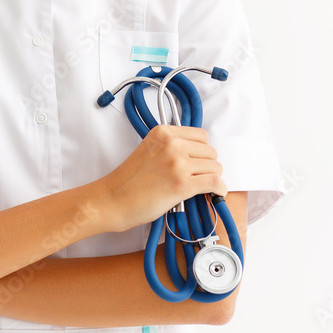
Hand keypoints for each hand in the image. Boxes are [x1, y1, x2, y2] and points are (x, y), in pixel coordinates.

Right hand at [94, 124, 226, 232]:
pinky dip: (220, 188)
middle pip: (210, 151)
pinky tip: (216, 193)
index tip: (200, 162)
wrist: (112, 200)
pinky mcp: (182, 184)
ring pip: (215, 167)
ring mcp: (177, 163)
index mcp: (163, 132)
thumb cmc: (128, 181)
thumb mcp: (149, 150)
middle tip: (200, 177)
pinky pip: (214, 182)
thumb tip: (198, 155)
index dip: (203, 151)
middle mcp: (172, 143)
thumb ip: (171, 146)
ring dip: (214, 178)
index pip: (202, 136)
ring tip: (204, 187)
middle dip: (209, 165)